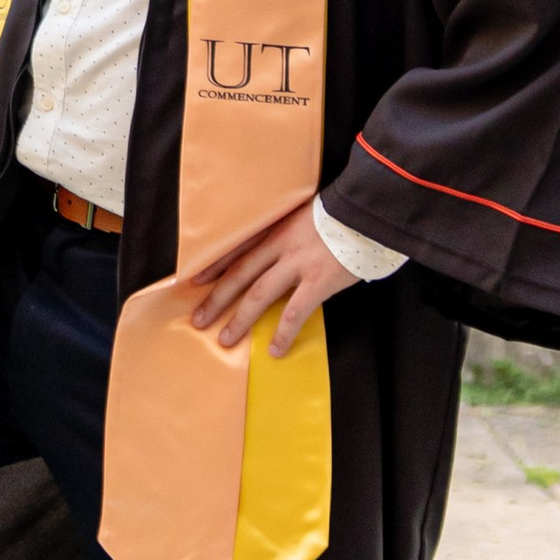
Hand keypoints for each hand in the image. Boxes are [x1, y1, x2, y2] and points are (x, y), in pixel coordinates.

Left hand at [189, 200, 355, 360]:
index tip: (194, 280)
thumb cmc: (339, 212)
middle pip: (239, 274)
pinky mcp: (318, 281)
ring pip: (259, 295)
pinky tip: (274, 350)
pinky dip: (283, 333)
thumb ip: (288, 231)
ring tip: (225, 340)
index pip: (236, 248)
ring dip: (239, 319)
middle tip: (198, 319)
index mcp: (275, 228)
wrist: (366, 210)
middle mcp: (280, 245)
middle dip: (216, 298)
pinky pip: (295, 313)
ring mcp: (297, 264)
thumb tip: (278, 251)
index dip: (213, 265)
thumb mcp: (304, 213)